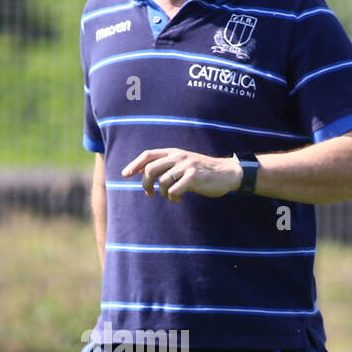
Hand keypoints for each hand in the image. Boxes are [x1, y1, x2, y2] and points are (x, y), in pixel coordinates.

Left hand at [120, 148, 243, 203]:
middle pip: (150, 169)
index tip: (125, 174)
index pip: (148, 154)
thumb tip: (141, 170)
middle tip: (149, 193)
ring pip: (161, 182)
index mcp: (173, 152)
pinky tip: (179, 199)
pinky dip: (172, 198)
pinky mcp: (193, 178)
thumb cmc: (202, 171)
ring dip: (162, 193)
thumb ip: (165, 165)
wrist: (226, 173)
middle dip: (145, 184)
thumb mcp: (182, 163)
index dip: (134, 164)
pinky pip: (173, 190)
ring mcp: (186, 166)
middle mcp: (178, 156)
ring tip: (170, 196)